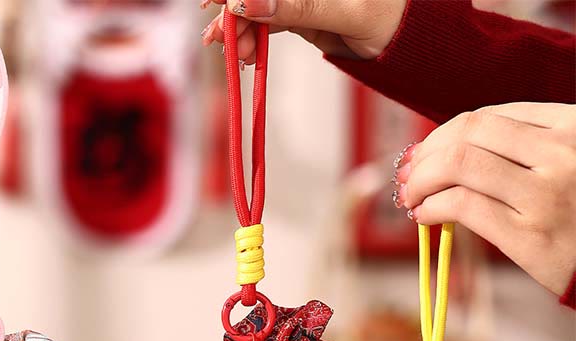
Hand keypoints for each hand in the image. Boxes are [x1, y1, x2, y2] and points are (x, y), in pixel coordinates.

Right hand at [200, 0, 406, 62]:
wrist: (408, 43)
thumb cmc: (394, 17)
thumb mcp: (348, 12)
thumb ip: (299, 7)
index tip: (215, 1)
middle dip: (234, 10)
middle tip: (219, 37)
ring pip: (257, 4)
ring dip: (239, 29)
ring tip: (233, 53)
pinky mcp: (299, 11)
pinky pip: (267, 21)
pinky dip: (252, 38)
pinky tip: (244, 52)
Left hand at [394, 103, 575, 295]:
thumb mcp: (570, 162)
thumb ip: (527, 149)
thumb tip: (451, 149)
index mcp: (572, 127)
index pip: (488, 118)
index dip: (444, 134)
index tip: (423, 152)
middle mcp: (561, 154)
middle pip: (467, 136)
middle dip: (425, 154)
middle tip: (407, 174)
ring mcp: (545, 194)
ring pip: (458, 166)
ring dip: (420, 181)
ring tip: (411, 197)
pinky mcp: (529, 236)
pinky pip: (462, 208)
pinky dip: (431, 208)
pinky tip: (424, 217)